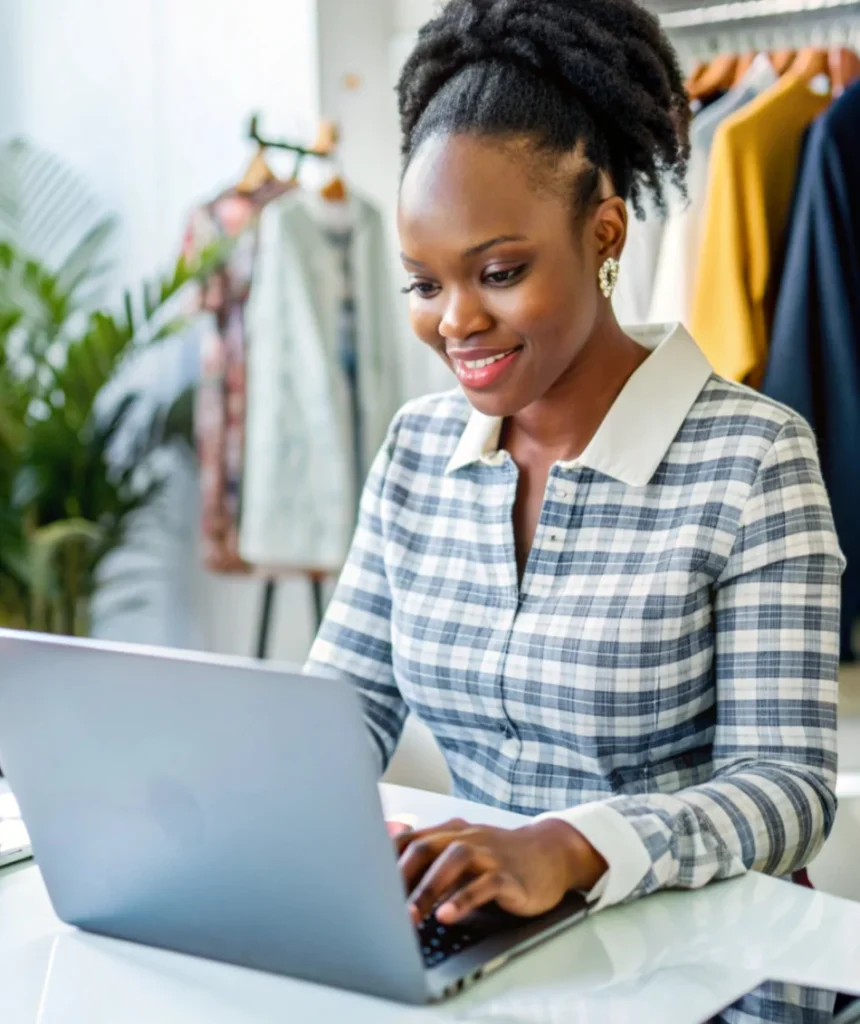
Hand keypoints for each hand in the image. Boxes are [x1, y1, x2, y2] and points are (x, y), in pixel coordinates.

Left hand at [394, 817, 606, 925]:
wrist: (550, 853)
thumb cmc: (499, 856)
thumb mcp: (462, 851)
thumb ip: (430, 857)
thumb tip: (388, 869)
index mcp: (450, 832)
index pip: (409, 838)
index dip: (384, 859)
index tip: (363, 883)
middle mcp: (467, 837)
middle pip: (426, 845)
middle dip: (401, 876)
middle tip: (380, 905)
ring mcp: (489, 853)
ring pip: (454, 859)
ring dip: (429, 888)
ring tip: (411, 916)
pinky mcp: (510, 875)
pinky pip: (485, 883)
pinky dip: (464, 899)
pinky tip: (448, 915)